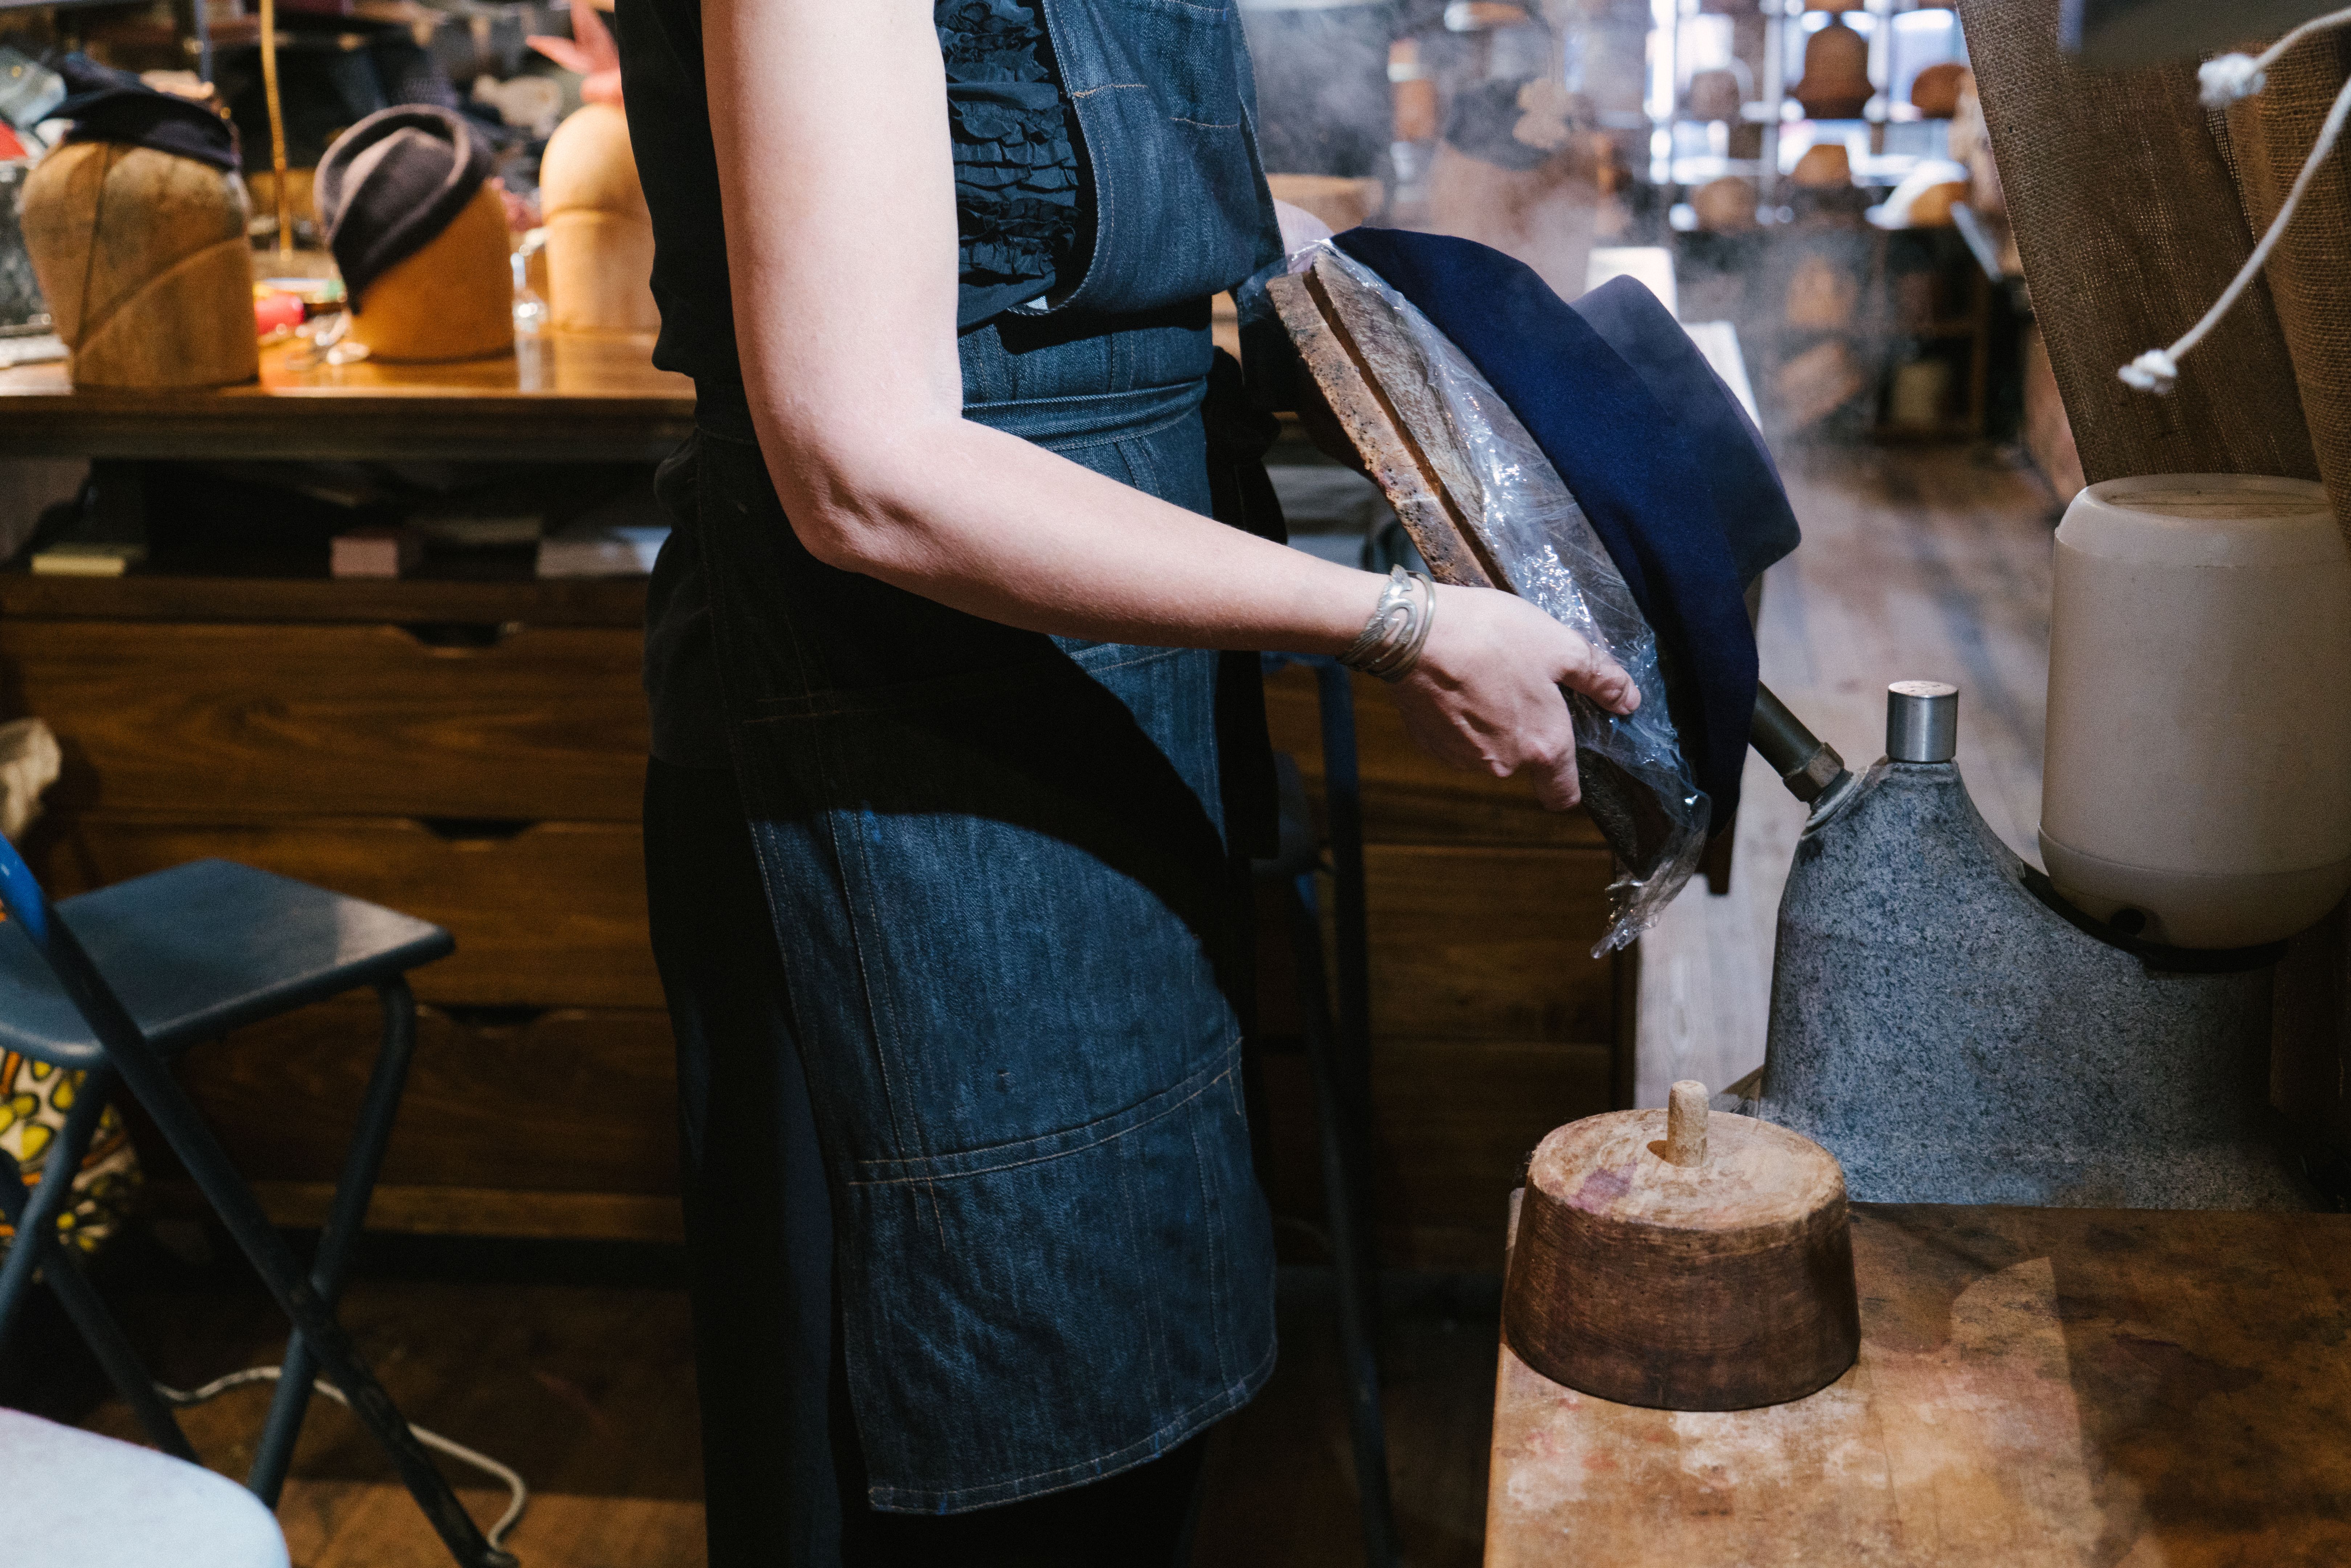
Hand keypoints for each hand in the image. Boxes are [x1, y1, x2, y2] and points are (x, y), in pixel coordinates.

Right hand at [1386, 584, 1638, 811]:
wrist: (1415, 633)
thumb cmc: (1493, 636)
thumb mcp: (1560, 646)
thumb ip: (1600, 678)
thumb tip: (1629, 700)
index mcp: (1544, 746)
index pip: (1563, 795)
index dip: (1569, 782)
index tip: (1566, 755)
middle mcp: (1504, 764)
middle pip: (1525, 762)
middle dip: (1526, 731)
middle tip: (1521, 684)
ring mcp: (1463, 758)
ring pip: (1489, 750)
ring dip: (1492, 723)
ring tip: (1486, 676)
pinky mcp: (1430, 744)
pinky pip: (1457, 739)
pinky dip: (1462, 718)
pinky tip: (1458, 682)